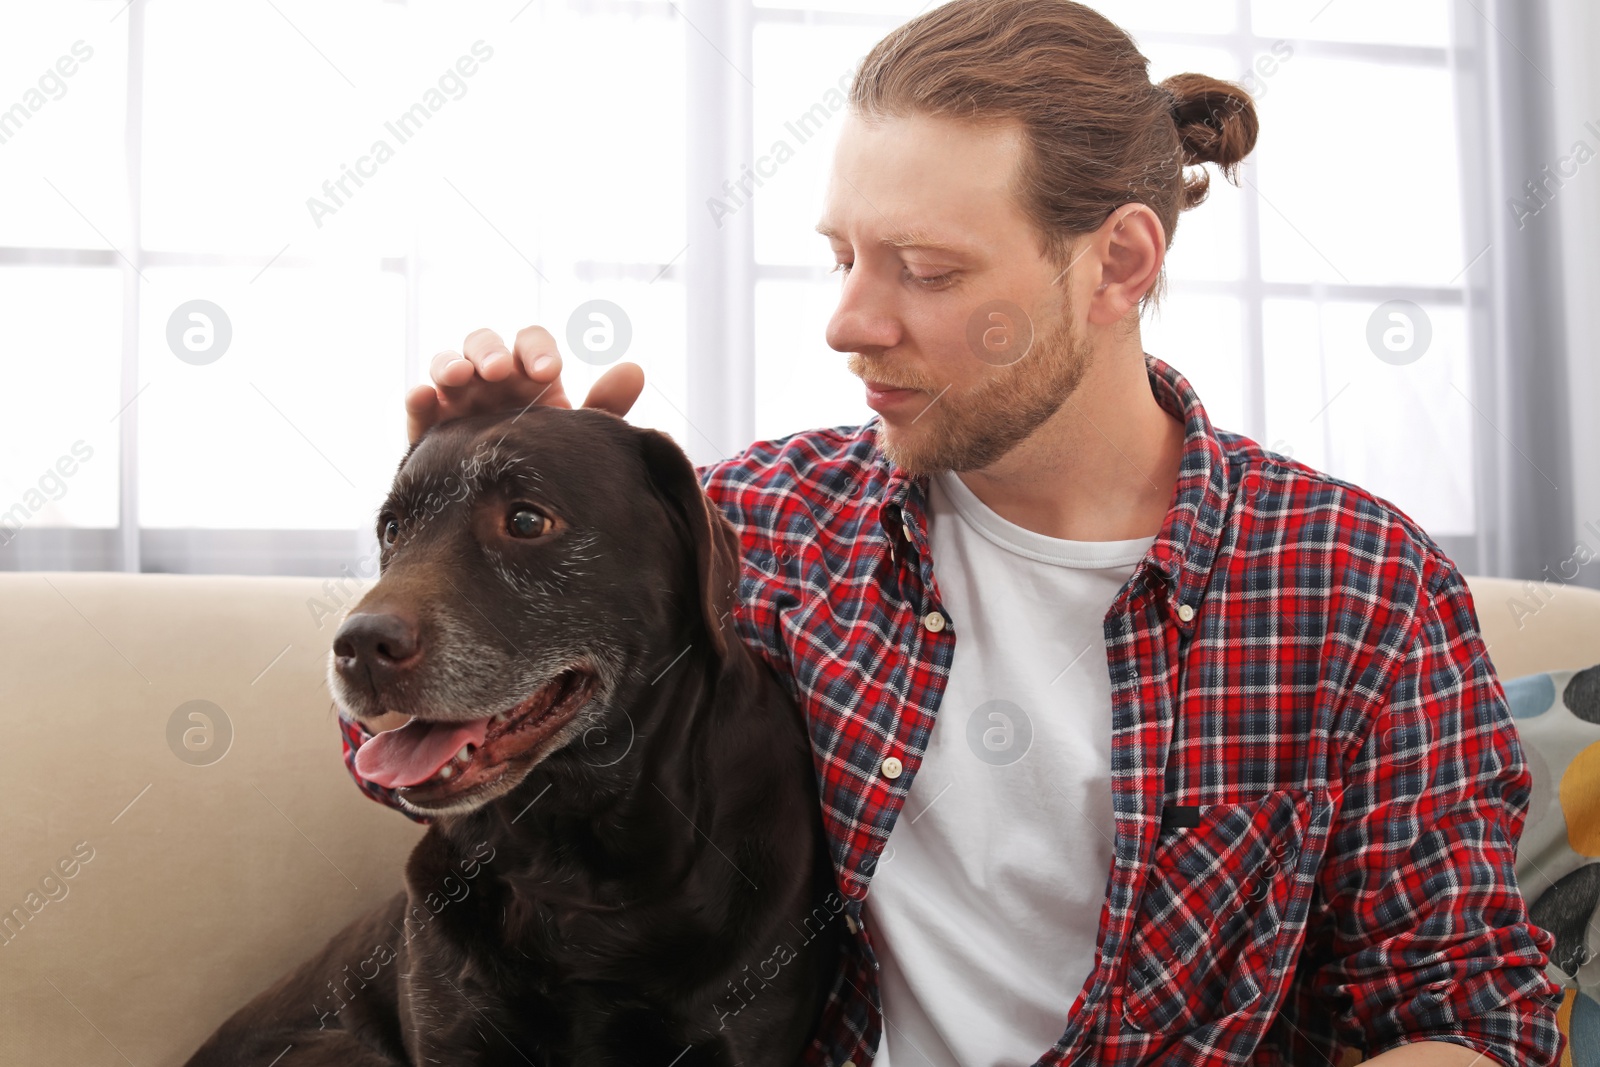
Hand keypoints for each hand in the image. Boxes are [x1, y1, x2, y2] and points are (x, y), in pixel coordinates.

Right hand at [405, 325, 644, 444]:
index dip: (535, 349)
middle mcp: (491, 380)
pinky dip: (418, 396)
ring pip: (446, 364)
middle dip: (489, 350)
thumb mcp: (575, 436)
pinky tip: (423, 396)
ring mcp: (456, 400)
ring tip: (460, 377)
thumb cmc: (548, 463)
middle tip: (499, 371)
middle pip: (483, 343)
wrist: (509, 517)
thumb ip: (605, 406)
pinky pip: (418, 406)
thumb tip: (634, 369)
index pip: (529, 343)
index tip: (547, 372)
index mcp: (528, 375)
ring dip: (451, 363)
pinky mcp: (429, 428)